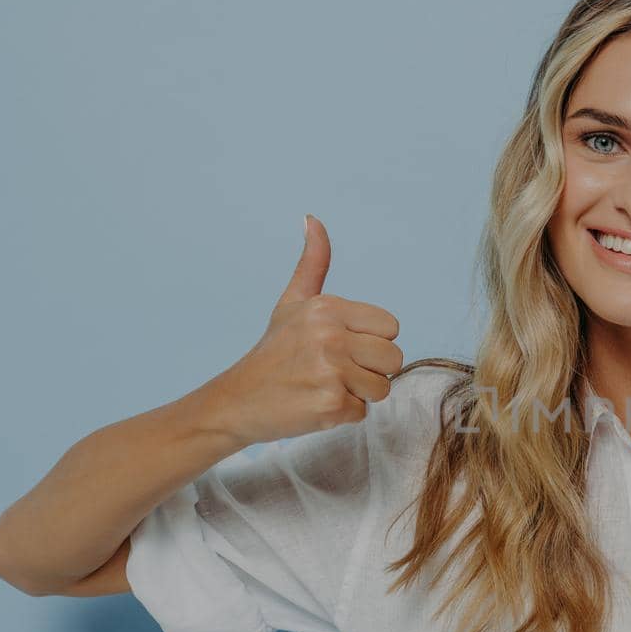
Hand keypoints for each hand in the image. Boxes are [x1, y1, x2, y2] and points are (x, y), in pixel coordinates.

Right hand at [205, 215, 403, 445]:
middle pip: (393, 359)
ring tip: (324, 385)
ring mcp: (331, 372)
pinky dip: (342, 413)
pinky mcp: (330, 405)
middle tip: (334, 370)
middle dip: (370, 369)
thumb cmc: (273, 352)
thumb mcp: (292, 302)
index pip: (391, 328)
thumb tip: (313, 218)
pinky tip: (315, 403)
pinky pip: (363, 411)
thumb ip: (313, 263)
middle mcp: (330, 336)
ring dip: (358, 393)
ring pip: (381, 387)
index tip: (342, 347)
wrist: (237, 399)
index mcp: (328, 308)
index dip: (371, 341)